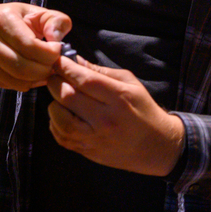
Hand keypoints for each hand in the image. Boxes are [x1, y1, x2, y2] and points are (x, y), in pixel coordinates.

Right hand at [0, 1, 70, 90]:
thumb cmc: (8, 18)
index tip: (57, 49)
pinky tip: (33, 73)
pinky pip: (13, 85)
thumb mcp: (32, 11)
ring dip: (38, 78)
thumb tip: (57, 39)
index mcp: (1, 20)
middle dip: (46, 69)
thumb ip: (54, 20)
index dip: (50, 52)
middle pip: (24, 67)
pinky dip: (28, 83)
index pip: (30, 45)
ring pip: (18, 80)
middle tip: (54, 63)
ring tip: (46, 68)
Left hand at [46, 57, 183, 175]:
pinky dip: (55, 122)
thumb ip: (100, 71)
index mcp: (119, 98)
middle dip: (55, 81)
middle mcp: (105, 120)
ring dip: (54, 102)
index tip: (57, 59)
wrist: (156, 147)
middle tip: (55, 75)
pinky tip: (62, 114)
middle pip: (67, 96)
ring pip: (59, 118)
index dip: (65, 66)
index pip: (84, 79)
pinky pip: (61, 136)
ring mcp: (95, 139)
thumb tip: (74, 60)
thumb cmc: (143, 109)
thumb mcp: (129, 83)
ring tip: (60, 96)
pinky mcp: (88, 152)